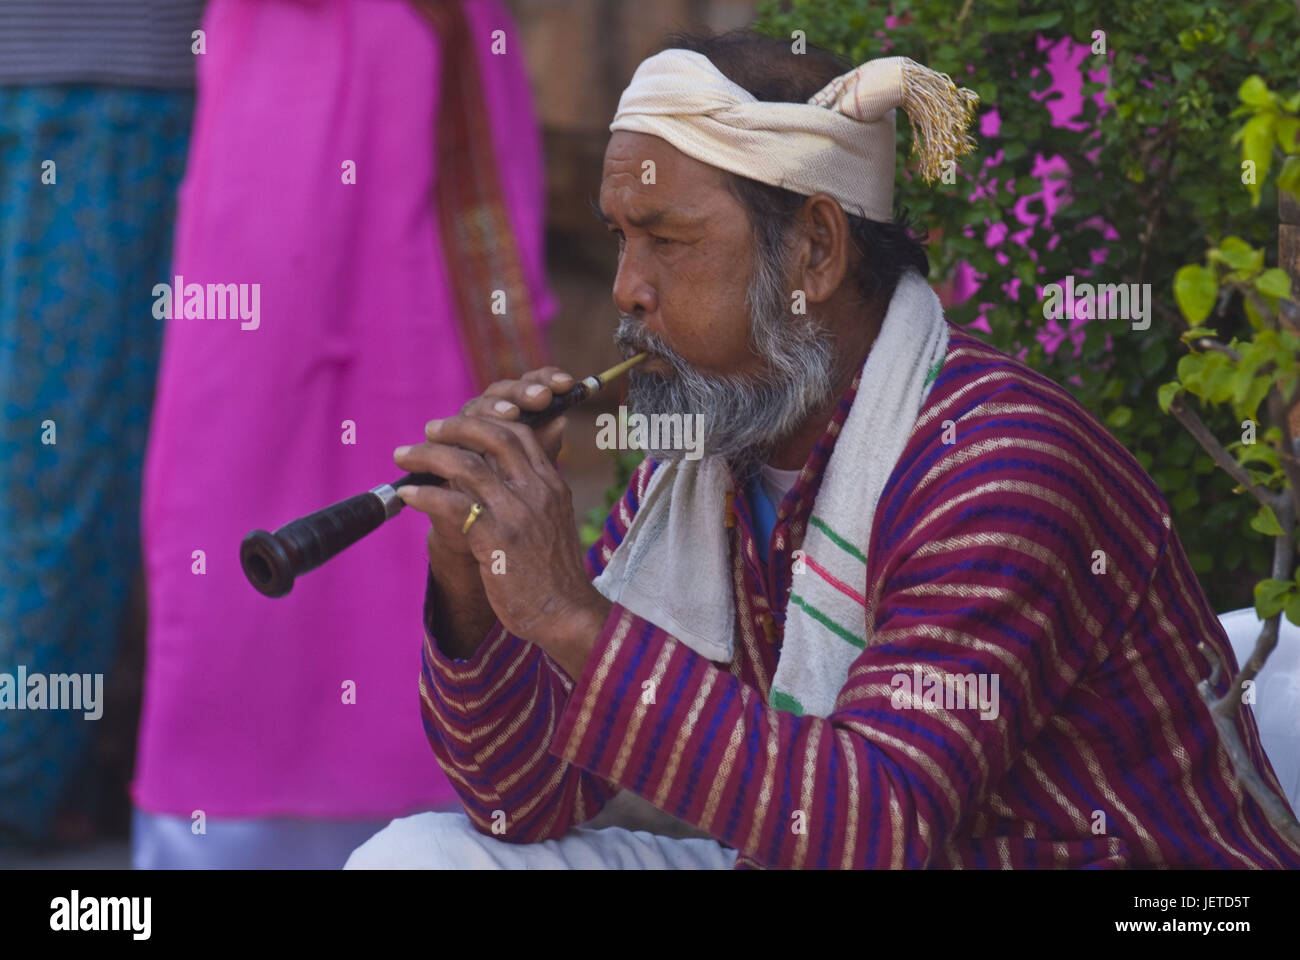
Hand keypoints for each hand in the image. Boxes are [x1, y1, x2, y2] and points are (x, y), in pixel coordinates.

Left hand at [396, 367, 573, 579]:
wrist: (566, 613)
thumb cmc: (554, 575)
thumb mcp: (553, 523)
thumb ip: (534, 495)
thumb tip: (506, 477)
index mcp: (552, 484)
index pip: (519, 433)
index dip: (485, 421)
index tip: (458, 425)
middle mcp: (537, 491)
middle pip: (493, 437)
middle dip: (454, 427)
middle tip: (428, 430)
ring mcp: (516, 513)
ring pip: (467, 465)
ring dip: (428, 455)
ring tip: (404, 456)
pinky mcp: (496, 539)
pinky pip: (453, 504)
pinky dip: (425, 494)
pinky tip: (408, 494)